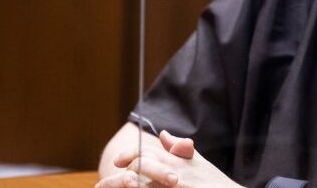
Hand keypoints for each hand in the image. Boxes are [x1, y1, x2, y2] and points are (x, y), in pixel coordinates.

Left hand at [95, 130, 242, 187]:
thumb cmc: (214, 183)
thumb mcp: (199, 163)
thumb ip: (180, 148)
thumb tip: (162, 134)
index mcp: (176, 160)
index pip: (147, 151)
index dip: (129, 154)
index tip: (117, 162)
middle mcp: (172, 172)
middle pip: (138, 167)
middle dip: (116, 179)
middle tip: (102, 186)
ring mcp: (172, 186)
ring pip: (139, 184)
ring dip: (121, 186)